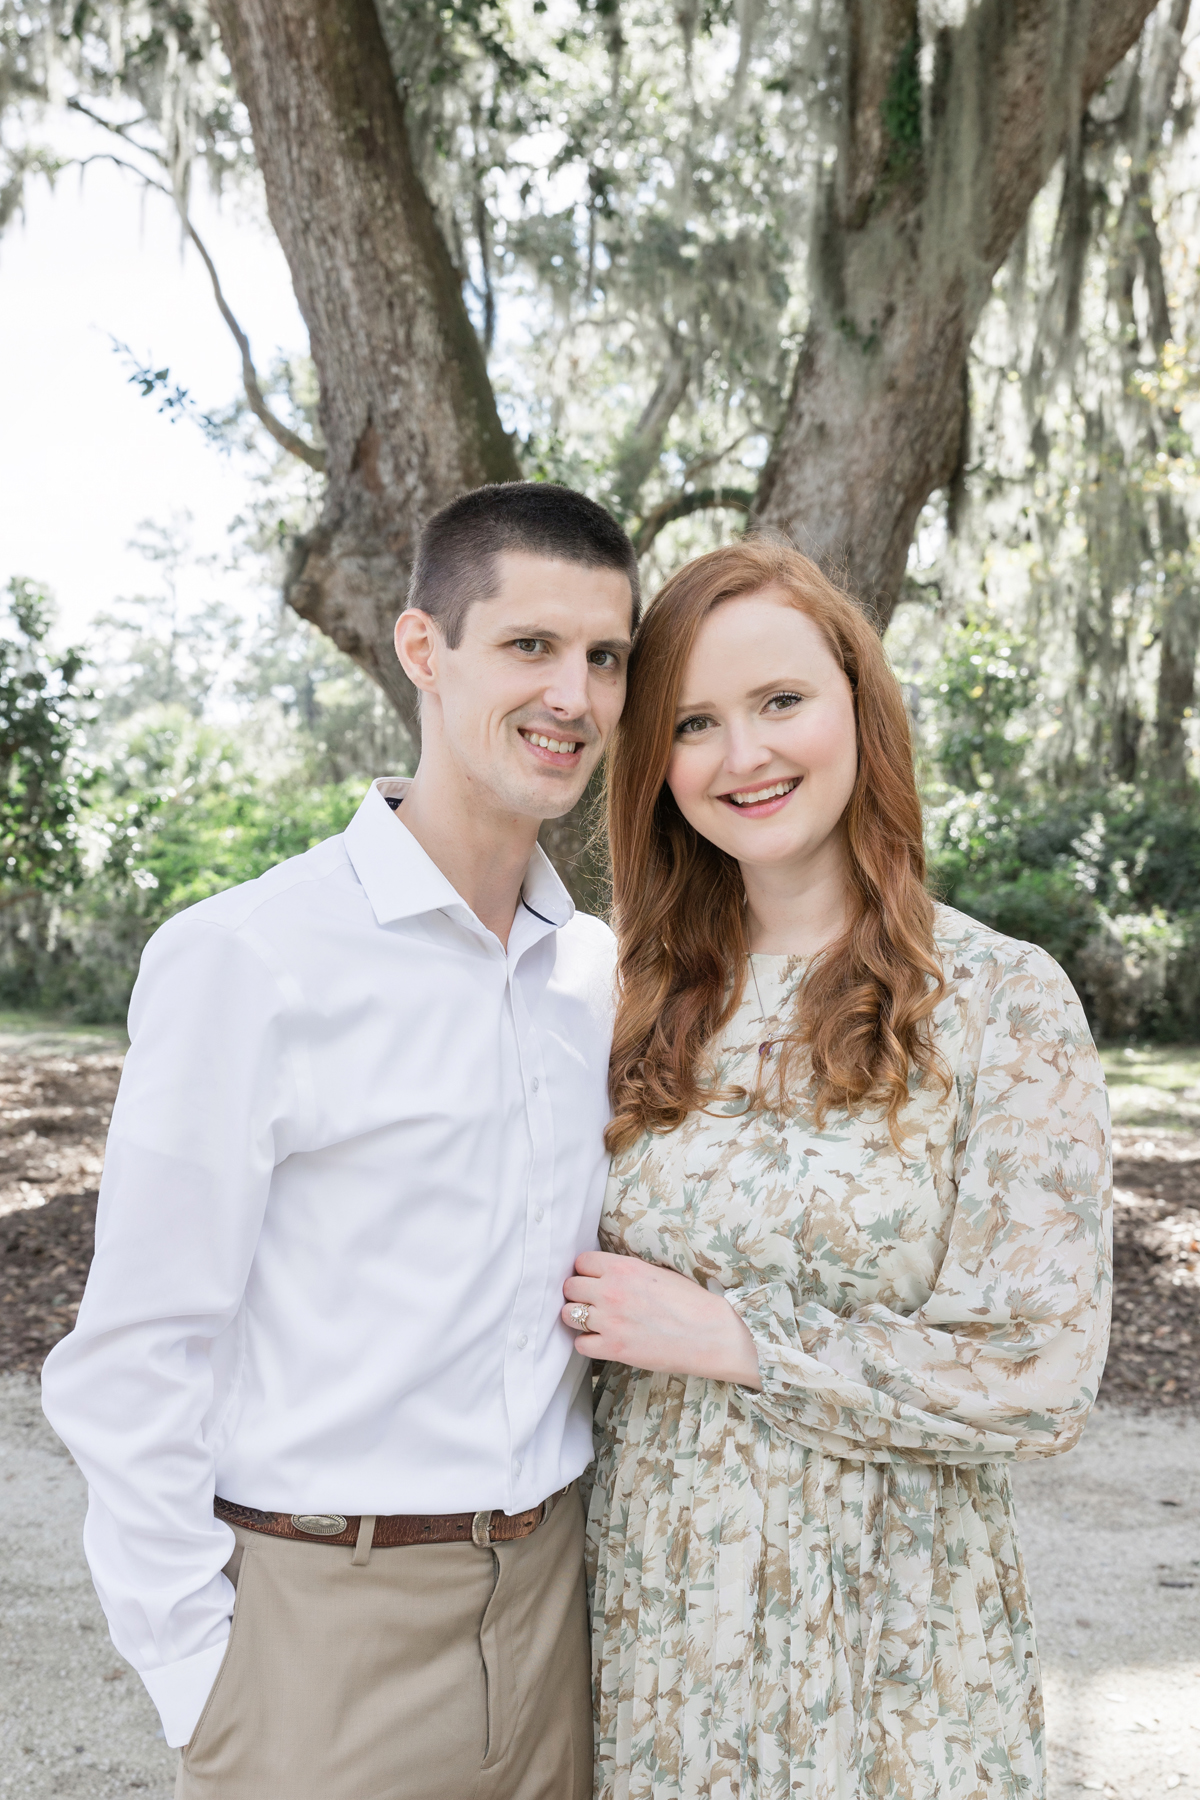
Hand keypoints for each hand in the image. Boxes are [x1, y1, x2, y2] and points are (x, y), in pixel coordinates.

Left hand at [562, 1251, 761, 1387]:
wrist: (709, 1334)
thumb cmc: (689, 1301)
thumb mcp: (655, 1272)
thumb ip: (625, 1271)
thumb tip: (604, 1273)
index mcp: (622, 1268)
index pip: (581, 1262)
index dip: (585, 1271)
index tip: (592, 1279)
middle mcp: (610, 1292)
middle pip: (570, 1287)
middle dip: (578, 1293)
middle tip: (591, 1301)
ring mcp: (609, 1321)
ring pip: (568, 1315)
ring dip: (577, 1317)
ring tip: (594, 1320)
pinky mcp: (613, 1349)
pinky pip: (580, 1344)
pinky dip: (587, 1343)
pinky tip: (602, 1340)